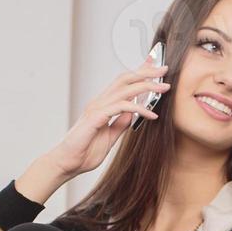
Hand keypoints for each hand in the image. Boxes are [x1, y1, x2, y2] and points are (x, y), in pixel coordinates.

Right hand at [14, 62, 169, 203]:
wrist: (67, 163)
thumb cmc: (84, 152)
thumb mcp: (110, 136)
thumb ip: (120, 124)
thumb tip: (133, 113)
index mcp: (102, 105)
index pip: (123, 83)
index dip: (139, 72)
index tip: (156, 67)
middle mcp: (99, 102)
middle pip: (125, 78)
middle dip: (146, 72)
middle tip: (165, 69)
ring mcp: (96, 108)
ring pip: (125, 89)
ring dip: (147, 87)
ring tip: (164, 89)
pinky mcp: (96, 118)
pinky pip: (121, 108)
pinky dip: (139, 109)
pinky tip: (151, 115)